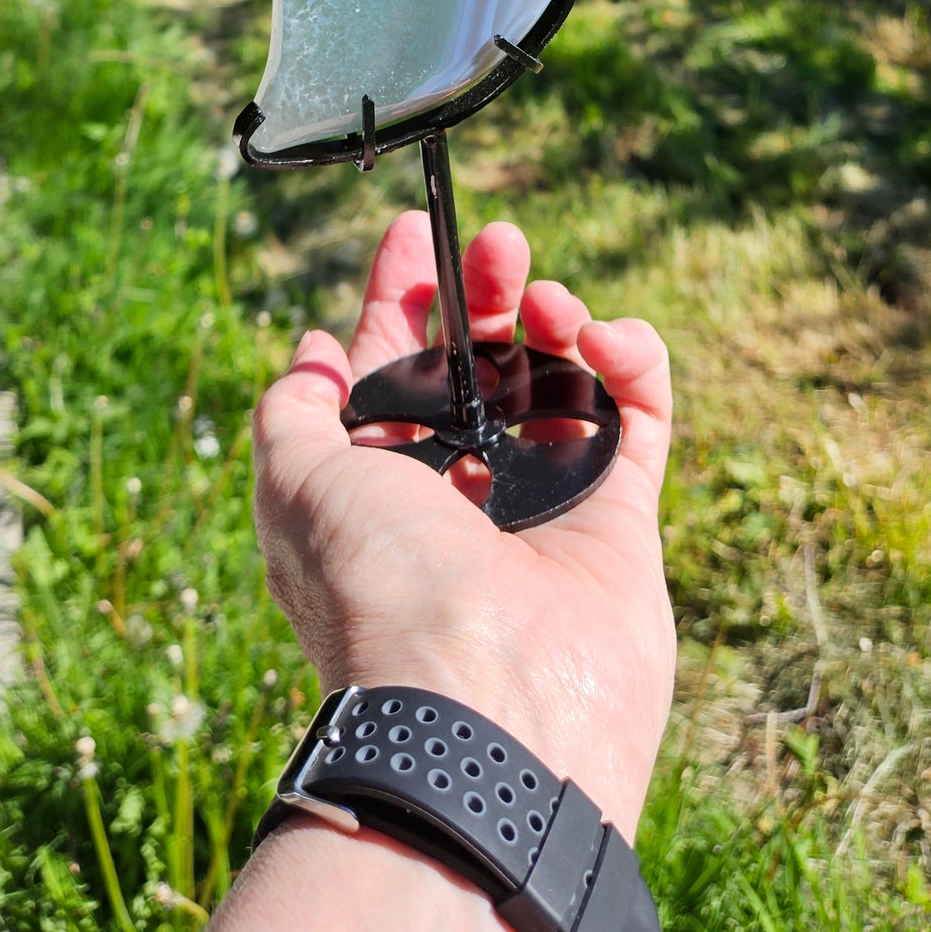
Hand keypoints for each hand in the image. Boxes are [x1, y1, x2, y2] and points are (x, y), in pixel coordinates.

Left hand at [252, 211, 675, 838]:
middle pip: (481, 360)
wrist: (483, 701)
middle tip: (499, 243)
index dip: (401, 293)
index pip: (391, 363)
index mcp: (379, 480)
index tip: (415, 229)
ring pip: (558, 376)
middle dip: (486, 290)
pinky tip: (603, 336)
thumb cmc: (377, 588)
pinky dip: (629, 357)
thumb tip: (311, 351)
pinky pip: (638, 411)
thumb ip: (292, 411)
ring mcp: (544, 498)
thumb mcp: (294, 484)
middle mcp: (461, 487)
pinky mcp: (622, 511)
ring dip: (554, 316)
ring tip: (547, 299)